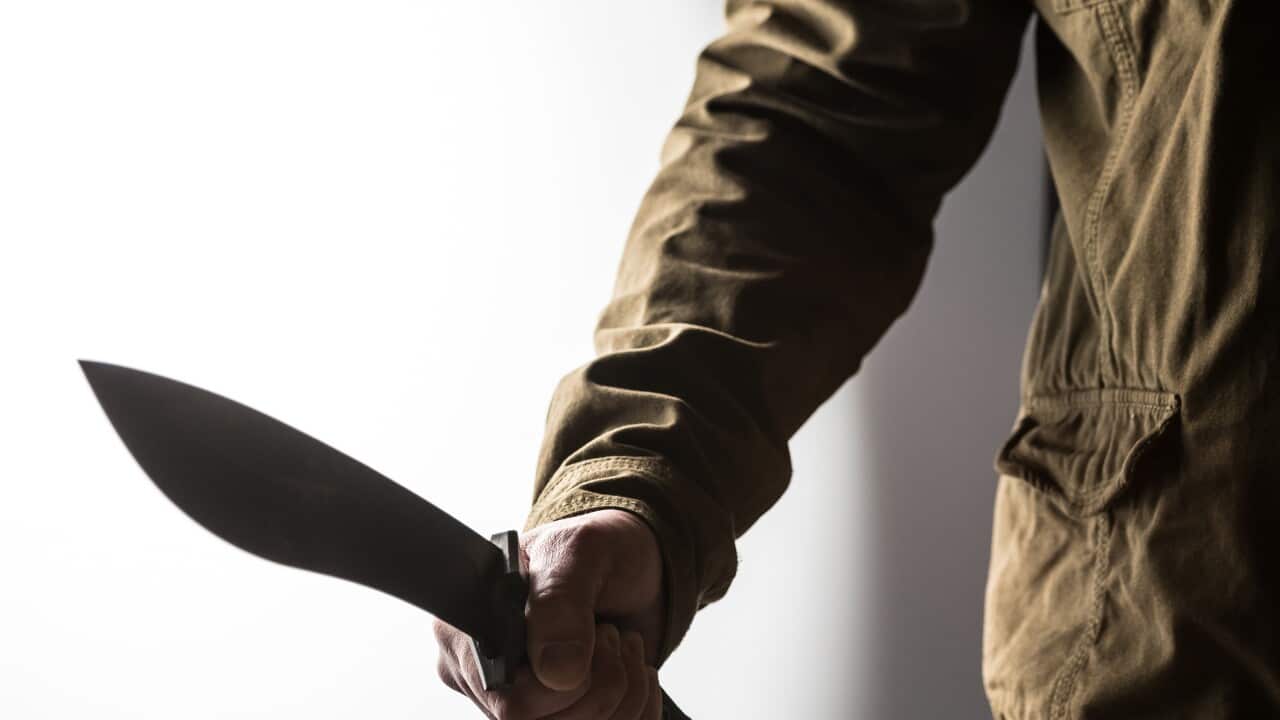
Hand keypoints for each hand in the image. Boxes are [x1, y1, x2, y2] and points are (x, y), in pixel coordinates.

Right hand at [435, 509, 666, 718]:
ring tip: (622, 645)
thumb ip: (560, 602)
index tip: (591, 640)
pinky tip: (634, 671)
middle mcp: (491, 676)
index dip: (556, 685)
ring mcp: (529, 701)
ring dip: (622, 695)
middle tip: (609, 634)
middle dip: (597, 686)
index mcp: (472, 633)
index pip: (505, 699)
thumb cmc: (599, 550)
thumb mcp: (579, 552)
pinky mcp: (565, 712)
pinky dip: (637, 708)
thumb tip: (556, 670)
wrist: (638, 567)